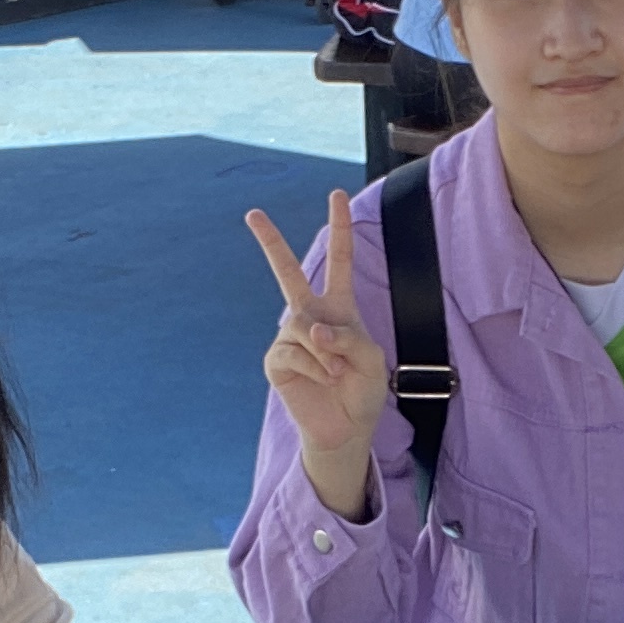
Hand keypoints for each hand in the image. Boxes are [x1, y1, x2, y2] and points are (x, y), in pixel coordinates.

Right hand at [248, 189, 389, 509]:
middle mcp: (310, 316)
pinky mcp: (277, 361)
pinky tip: (323, 379)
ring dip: (324, 351)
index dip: (339, 228)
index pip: (339, 261)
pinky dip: (312, 365)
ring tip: (337, 372)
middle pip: (287, 272)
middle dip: (270, 242)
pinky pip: (291, 351)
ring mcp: (290, 337)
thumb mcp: (371, 358)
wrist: (346, 427)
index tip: (336, 195)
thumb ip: (347, 337)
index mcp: (339, 308)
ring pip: (301, 325)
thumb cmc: (362, 390)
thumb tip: (312, 331)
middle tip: (252, 214)